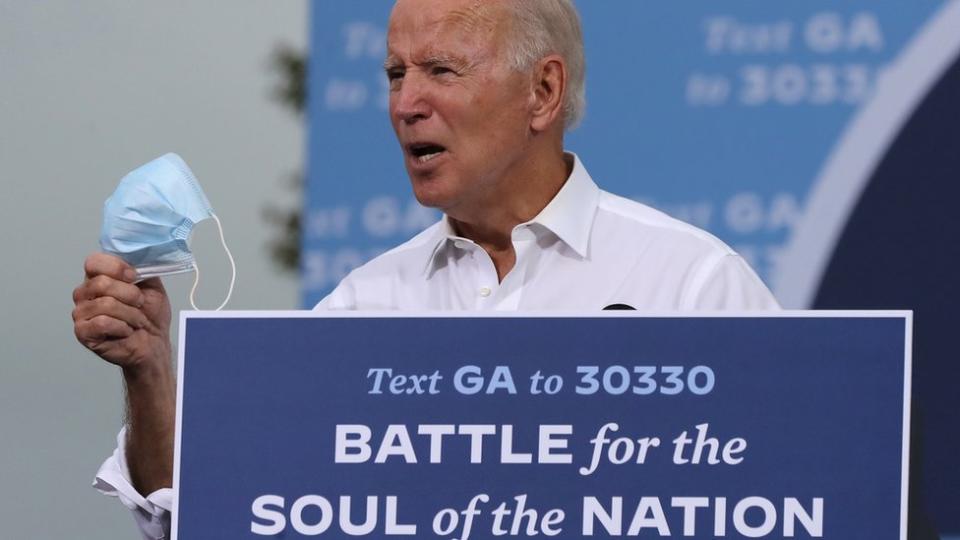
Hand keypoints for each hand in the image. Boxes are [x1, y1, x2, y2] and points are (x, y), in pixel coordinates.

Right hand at [72, 253, 171, 369]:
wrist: (155, 342)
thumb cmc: (150, 314)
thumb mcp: (151, 284)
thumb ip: (140, 267)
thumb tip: (135, 255)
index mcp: (98, 277)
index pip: (94, 262)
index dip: (116, 268)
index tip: (135, 277)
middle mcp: (85, 293)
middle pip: (101, 283)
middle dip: (130, 295)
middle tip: (140, 305)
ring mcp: (81, 313)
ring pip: (105, 304)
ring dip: (130, 314)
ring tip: (136, 321)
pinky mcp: (82, 332)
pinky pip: (102, 323)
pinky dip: (122, 327)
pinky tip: (125, 331)